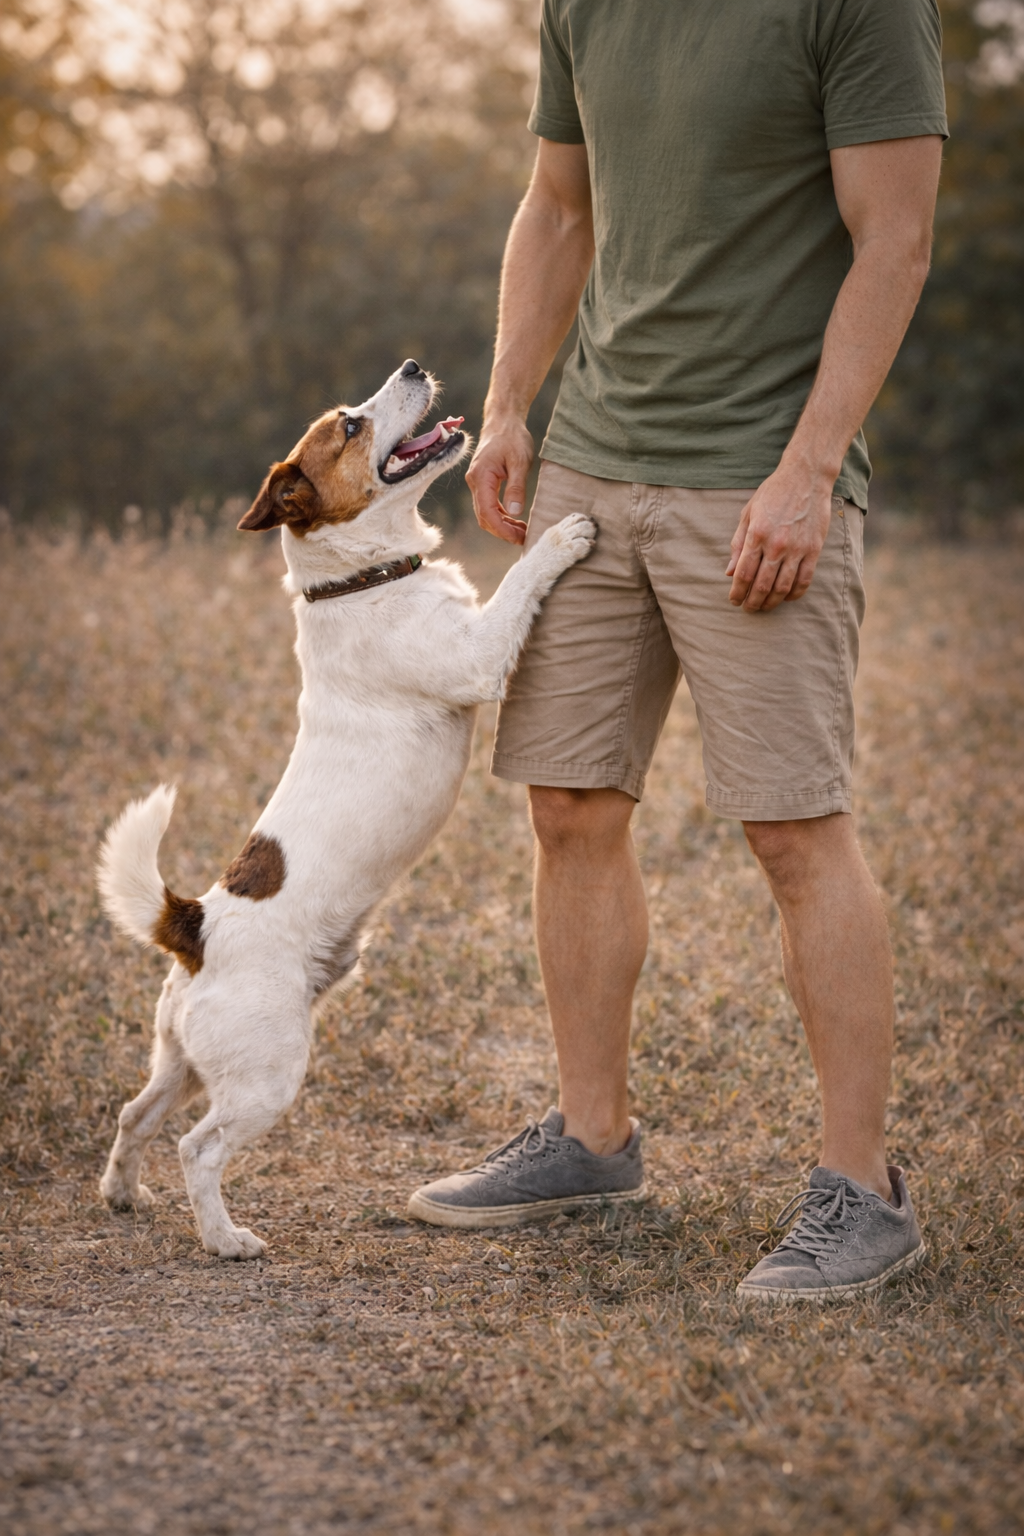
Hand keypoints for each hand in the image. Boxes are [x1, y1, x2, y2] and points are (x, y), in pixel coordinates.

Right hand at [465, 410, 533, 544]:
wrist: (503, 421)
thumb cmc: (512, 437)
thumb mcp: (519, 461)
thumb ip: (516, 487)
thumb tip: (515, 512)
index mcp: (481, 477)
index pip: (487, 512)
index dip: (501, 529)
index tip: (518, 538)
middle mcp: (475, 482)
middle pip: (484, 517)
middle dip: (502, 531)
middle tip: (523, 538)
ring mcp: (477, 483)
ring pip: (485, 513)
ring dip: (502, 525)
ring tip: (522, 531)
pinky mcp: (483, 483)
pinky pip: (489, 505)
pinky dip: (501, 516)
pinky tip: (515, 520)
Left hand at [726, 461, 834, 611]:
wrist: (806, 477)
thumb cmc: (773, 494)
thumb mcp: (748, 514)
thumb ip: (738, 544)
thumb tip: (728, 572)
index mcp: (756, 535)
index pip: (743, 574)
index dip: (737, 592)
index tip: (734, 601)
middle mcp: (776, 544)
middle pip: (762, 585)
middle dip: (752, 602)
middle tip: (748, 608)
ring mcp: (797, 548)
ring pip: (782, 587)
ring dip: (771, 602)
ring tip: (764, 607)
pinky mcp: (813, 550)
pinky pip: (804, 580)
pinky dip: (794, 594)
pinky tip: (786, 597)